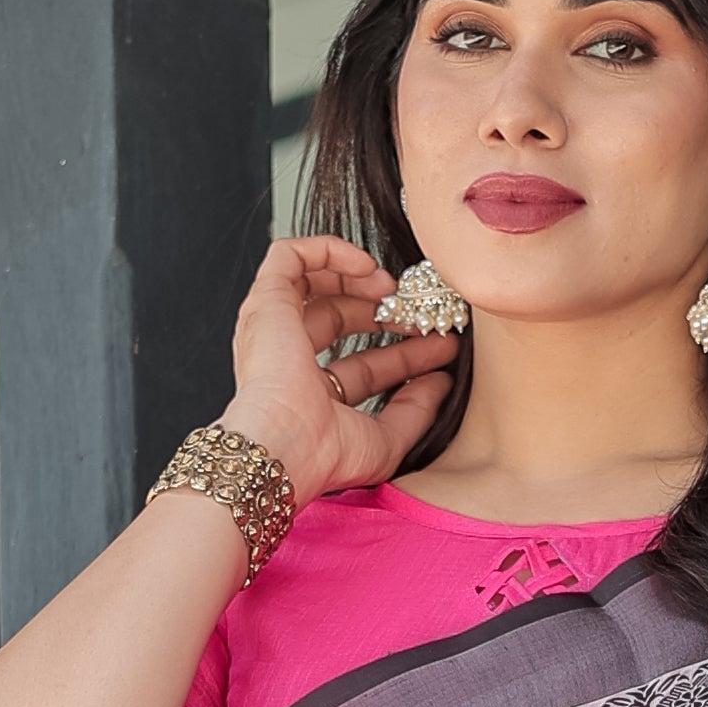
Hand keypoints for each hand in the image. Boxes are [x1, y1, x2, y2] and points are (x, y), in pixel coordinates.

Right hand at [223, 237, 461, 505]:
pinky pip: (290, 256)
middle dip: (385, 311)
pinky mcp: (266, 301)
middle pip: (340, 319)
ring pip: (313, 282)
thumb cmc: (324, 456)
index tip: (439, 345)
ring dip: (356, 277)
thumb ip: (416, 412)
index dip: (403, 353)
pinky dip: (328, 250)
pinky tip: (365, 266)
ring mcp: (274, 329)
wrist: (287, 446)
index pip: (363, 364)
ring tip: (391, 286)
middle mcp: (288, 359)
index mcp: (311, 395)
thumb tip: (441, 382)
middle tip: (419, 313)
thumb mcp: (386, 441)